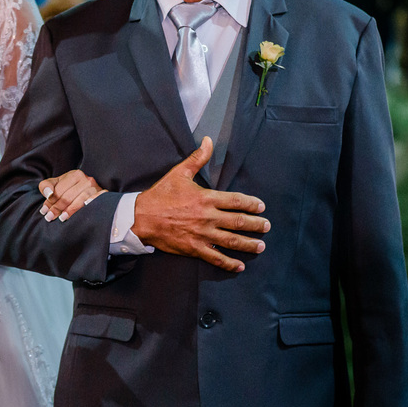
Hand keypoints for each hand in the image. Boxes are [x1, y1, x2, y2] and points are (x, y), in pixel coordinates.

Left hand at [38, 170, 105, 221]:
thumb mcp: (57, 184)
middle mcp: (87, 179)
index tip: (44, 211)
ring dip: (70, 210)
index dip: (50, 201)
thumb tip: (48, 194)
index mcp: (75, 174)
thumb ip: (46, 186)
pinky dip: (90, 204)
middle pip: (69, 196)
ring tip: (62, 218)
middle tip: (49, 217)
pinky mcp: (103, 196)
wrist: (90, 191)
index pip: (59, 190)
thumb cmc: (70, 189)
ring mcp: (96, 188)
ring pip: (81, 200)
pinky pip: (96, 200)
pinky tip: (84, 211)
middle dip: (57, 208)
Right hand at [131, 136, 268, 270]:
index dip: (251, 204)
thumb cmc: (160, 195)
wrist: (141, 218)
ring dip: (248, 244)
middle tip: (266, 226)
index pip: (235, 201)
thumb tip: (208, 140)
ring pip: (231, 241)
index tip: (261, 207)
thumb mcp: (179, 173)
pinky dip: (229, 263)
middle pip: (238, 222)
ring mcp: (202, 234)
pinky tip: (240, 266)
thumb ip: (197, 158)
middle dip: (256, 225)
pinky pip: (215, 257)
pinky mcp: (194, 248)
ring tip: (260, 245)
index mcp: (206, 198)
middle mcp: (207, 217)